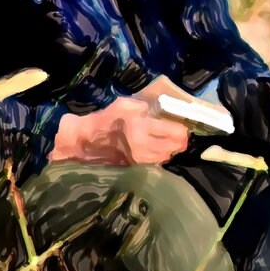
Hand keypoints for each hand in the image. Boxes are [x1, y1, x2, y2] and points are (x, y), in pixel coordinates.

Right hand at [52, 98, 189, 165]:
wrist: (85, 141)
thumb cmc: (106, 119)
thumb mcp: (126, 104)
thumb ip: (146, 105)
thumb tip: (166, 108)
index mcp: (142, 126)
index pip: (176, 131)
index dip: (183, 128)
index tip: (183, 125)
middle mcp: (144, 144)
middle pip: (176, 146)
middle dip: (180, 140)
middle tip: (178, 134)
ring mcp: (141, 158)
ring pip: (168, 156)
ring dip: (171, 149)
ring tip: (168, 141)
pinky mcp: (136, 166)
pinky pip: (157, 162)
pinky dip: (161, 156)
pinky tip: (157, 149)